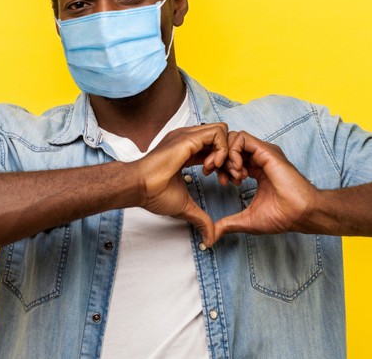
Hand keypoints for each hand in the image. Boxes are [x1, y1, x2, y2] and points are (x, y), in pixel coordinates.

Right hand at [134, 123, 229, 243]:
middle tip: (231, 178)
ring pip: (223, 131)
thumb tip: (210, 239)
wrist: (138, 187)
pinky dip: (223, 149)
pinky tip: (214, 167)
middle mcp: (189, 139)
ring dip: (229, 153)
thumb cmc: (154, 194)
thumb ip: (201, 218)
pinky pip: (218, 133)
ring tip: (222, 172)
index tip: (224, 182)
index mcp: (187, 151)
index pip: (215, 148)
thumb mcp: (185, 206)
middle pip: (222, 138)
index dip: (225, 164)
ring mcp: (189, 136)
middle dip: (232, 157)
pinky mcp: (189, 137)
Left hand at [209, 131, 319, 244]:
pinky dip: (233, 152)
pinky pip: (242, 139)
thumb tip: (212, 236)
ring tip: (229, 175)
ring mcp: (263, 153)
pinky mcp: (266, 151)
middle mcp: (260, 158)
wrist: (300, 214)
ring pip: (234, 138)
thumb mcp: (247, 220)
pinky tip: (237, 171)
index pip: (232, 157)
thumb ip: (228, 224)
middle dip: (217, 158)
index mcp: (257, 170)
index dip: (220, 167)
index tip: (220, 182)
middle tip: (215, 175)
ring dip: (225, 155)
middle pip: (230, 145)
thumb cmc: (282, 217)